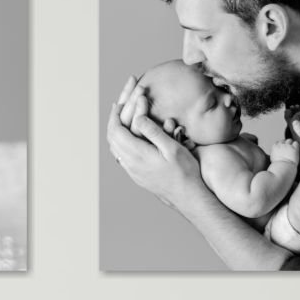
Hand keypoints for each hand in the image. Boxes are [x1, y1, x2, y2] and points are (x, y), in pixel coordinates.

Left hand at [107, 82, 200, 206]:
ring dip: (115, 131)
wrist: (187, 196)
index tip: (119, 103)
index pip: (116, 131)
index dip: (115, 115)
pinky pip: (120, 155)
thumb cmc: (184, 171)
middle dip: (113, 120)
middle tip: (118, 106)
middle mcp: (130, 163)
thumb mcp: (172, 148)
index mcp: (138, 154)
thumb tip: (138, 117)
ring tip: (120, 118)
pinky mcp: (136, 175)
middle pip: (112, 138)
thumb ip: (154, 132)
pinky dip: (120, 141)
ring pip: (114, 148)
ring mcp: (132, 171)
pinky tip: (128, 136)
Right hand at [265, 136, 299, 166]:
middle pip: (283, 140)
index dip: (280, 146)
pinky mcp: (294, 148)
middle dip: (286, 144)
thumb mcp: (273, 159)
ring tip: (292, 150)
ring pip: (289, 140)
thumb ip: (275, 153)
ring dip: (291, 144)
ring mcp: (287, 146)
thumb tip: (278, 153)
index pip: (277, 142)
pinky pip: (296, 143)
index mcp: (274, 147)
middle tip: (288, 150)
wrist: (283, 169)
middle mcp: (281, 145)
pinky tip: (296, 151)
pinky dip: (296, 146)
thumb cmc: (278, 166)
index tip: (282, 150)